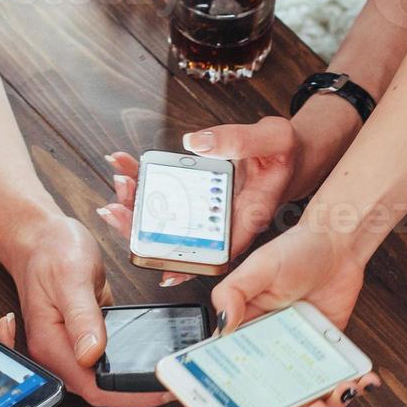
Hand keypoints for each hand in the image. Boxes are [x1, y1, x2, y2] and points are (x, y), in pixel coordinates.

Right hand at [7, 214, 169, 406]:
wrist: (41, 239)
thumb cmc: (51, 252)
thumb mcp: (71, 278)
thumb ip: (83, 317)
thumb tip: (92, 353)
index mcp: (51, 345)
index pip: (92, 387)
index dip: (128, 395)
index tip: (160, 388)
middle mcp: (59, 355)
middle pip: (101, 393)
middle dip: (137, 396)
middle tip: (175, 384)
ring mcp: (71, 351)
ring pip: (106, 384)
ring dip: (135, 386)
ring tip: (170, 377)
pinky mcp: (84, 343)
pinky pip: (108, 367)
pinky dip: (130, 370)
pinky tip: (152, 365)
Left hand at [97, 118, 302, 287]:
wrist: (288, 153)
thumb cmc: (285, 153)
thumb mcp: (274, 138)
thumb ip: (240, 141)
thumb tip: (197, 144)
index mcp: (247, 217)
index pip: (216, 251)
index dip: (187, 264)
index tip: (161, 268)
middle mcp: (224, 221)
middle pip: (178, 237)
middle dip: (144, 227)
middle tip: (119, 208)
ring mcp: (208, 211)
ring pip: (166, 218)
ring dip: (138, 205)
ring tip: (119, 184)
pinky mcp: (198, 196)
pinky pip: (166, 195)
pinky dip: (144, 182)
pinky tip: (125, 169)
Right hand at [211, 222, 377, 406]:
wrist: (337, 244)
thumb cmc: (295, 251)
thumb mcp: (257, 268)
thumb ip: (232, 294)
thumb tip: (221, 327)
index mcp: (247, 333)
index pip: (236, 373)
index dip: (241, 399)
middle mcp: (272, 348)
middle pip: (276, 394)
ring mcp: (302, 352)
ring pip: (309, 393)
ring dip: (327, 404)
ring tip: (340, 393)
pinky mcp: (329, 351)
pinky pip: (336, 377)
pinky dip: (351, 386)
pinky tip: (362, 383)